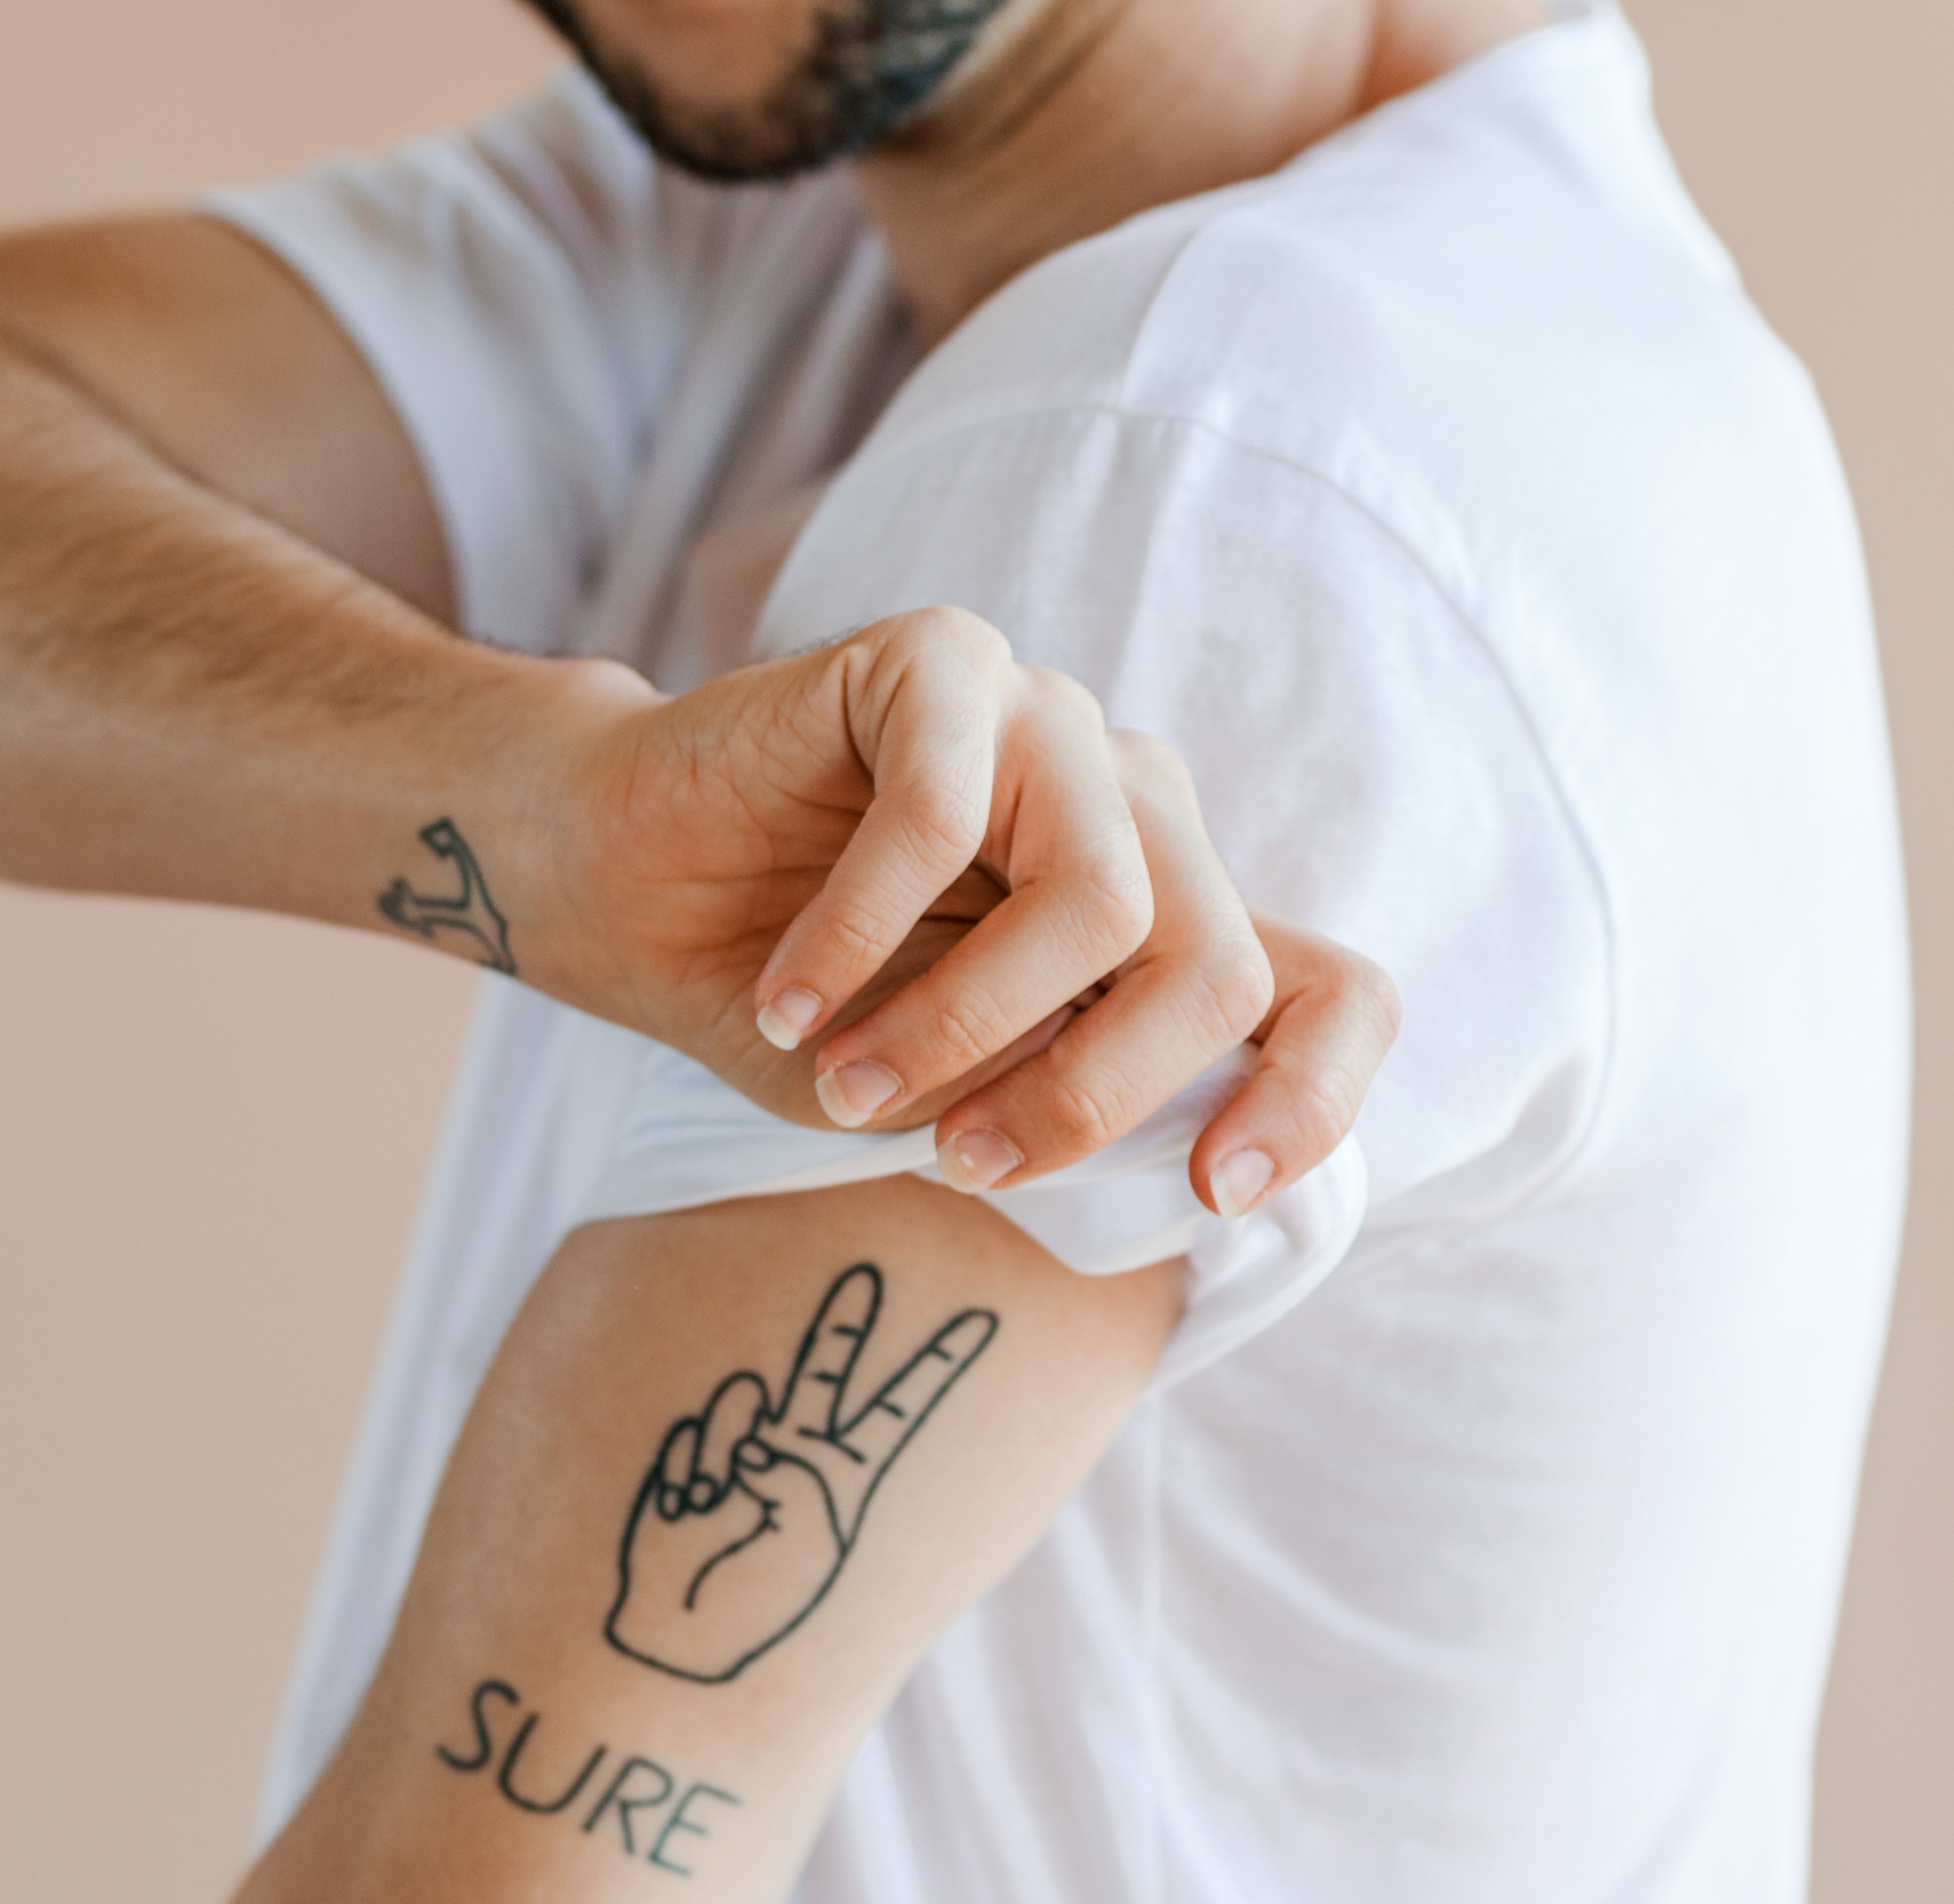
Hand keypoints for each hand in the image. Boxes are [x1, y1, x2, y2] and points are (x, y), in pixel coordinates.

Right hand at [480, 611, 1392, 1216]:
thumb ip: (1061, 1108)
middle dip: (1090, 1098)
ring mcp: (1055, 722)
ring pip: (1103, 902)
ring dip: (962, 1027)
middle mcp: (1141, 809)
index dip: (1313, 1100)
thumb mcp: (950, 1098)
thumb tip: (1158, 1157)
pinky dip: (855, 938)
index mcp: (1172, 917)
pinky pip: (944, 818)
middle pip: (1216, 969)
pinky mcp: (950, 658)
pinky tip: (785, 1000)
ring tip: (846, 1084)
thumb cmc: (799, 1012)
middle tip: (957, 1165)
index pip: (1333, 994)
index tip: (1219, 1195)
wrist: (620, 888)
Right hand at [607, 1261, 995, 1684]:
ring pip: (739, 1405)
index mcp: (844, 1478)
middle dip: (842, 1326)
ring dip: (727, 1448)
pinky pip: (685, 1439)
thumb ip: (796, 1466)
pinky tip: (679, 1512)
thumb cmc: (762, 1605)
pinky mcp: (678, 1464)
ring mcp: (732, 1460)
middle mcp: (793, 1460)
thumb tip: (747, 1431)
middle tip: (866, 1274)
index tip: (987, 1313)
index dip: (941, 1359)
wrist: (679, 1648)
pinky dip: (682, 1475)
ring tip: (722, 1501)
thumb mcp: (815, 1535)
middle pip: (824, 1375)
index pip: (901, 1405)